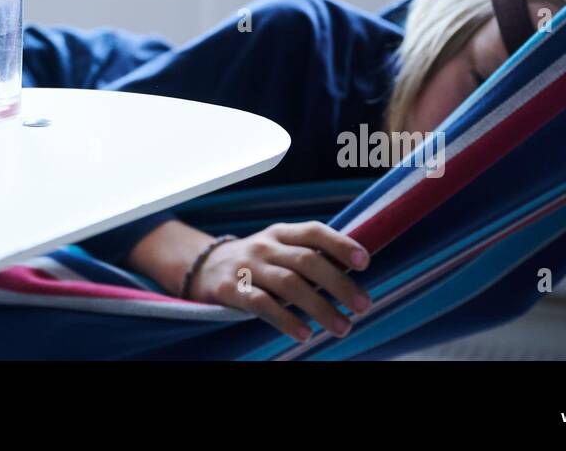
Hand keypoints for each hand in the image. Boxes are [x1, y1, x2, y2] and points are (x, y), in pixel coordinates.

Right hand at [188, 222, 370, 341]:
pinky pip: (262, 304)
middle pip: (307, 260)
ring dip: (320, 307)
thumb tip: (353, 272)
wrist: (201, 267)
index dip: (340, 244)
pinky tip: (304, 333)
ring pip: (289, 284)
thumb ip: (308, 256)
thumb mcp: (278, 249)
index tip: (365, 262)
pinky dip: (285, 319)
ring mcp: (247, 267)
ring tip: (342, 327)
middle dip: (339, 283)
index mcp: (281, 233)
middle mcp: (265, 246)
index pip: (314, 232)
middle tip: (363, 305)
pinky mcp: (231, 289)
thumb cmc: (255, 262)